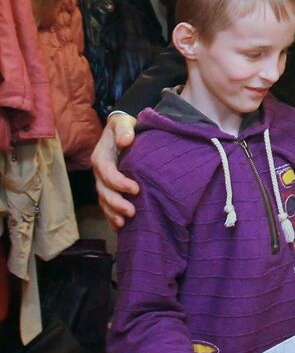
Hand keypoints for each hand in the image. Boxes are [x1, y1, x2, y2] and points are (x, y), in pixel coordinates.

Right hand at [91, 114, 138, 228]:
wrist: (124, 132)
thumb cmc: (124, 127)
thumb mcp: (123, 123)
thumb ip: (123, 129)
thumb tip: (125, 141)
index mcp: (101, 157)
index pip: (107, 173)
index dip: (119, 182)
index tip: (136, 189)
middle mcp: (99, 172)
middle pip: (104, 191)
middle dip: (116, 203)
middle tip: (132, 212)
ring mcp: (103, 182)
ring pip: (104, 201)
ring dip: (112, 214)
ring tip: (124, 224)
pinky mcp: (109, 189)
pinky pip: (107, 206)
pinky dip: (111, 217)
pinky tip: (119, 229)